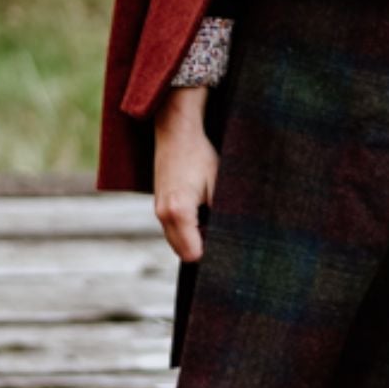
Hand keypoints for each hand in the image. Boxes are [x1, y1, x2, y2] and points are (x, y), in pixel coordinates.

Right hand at [153, 86, 218, 261]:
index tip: (226, 242)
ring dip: (194, 237)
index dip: (211, 252)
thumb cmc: (200, 157)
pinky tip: (200, 210)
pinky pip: (173, 229)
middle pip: (183, 252)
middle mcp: (163, 214)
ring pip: (177, 241)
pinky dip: (186, 228)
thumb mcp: (220, 186)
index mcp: (179, 212)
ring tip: (211, 216)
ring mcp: (158, 210)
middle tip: (220, 229)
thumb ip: (222, 216)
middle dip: (202, 247)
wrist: (177, 134)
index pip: (193, 254)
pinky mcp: (158, 205)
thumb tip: (231, 239)